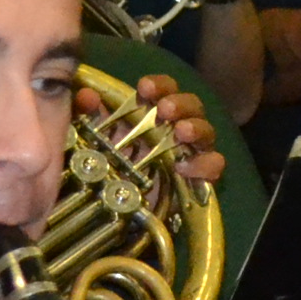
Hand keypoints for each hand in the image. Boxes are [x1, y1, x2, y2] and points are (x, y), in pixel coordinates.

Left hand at [81, 70, 226, 187]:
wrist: (117, 215)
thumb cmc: (108, 170)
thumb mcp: (91, 141)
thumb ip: (85, 116)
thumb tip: (88, 97)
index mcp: (152, 115)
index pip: (165, 89)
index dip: (160, 85)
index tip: (144, 88)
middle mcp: (175, 130)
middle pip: (191, 105)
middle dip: (180, 103)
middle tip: (165, 110)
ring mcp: (190, 154)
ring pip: (206, 131)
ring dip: (196, 127)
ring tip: (182, 132)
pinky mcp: (199, 181)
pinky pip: (214, 165)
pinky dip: (204, 163)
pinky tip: (184, 167)